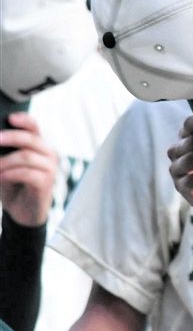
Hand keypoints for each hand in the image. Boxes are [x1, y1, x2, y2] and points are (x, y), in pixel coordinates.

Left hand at [0, 112, 57, 226]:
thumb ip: (4, 153)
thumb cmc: (13, 185)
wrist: (22, 213)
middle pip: (31, 139)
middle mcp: (48, 154)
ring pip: (26, 157)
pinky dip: (9, 174)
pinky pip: (27, 173)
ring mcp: (50, 168)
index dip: (24, 120)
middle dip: (9, 138)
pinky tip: (0, 177)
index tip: (10, 118)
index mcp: (39, 146)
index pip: (35, 127)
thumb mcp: (7, 166)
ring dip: (4, 162)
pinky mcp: (46, 183)